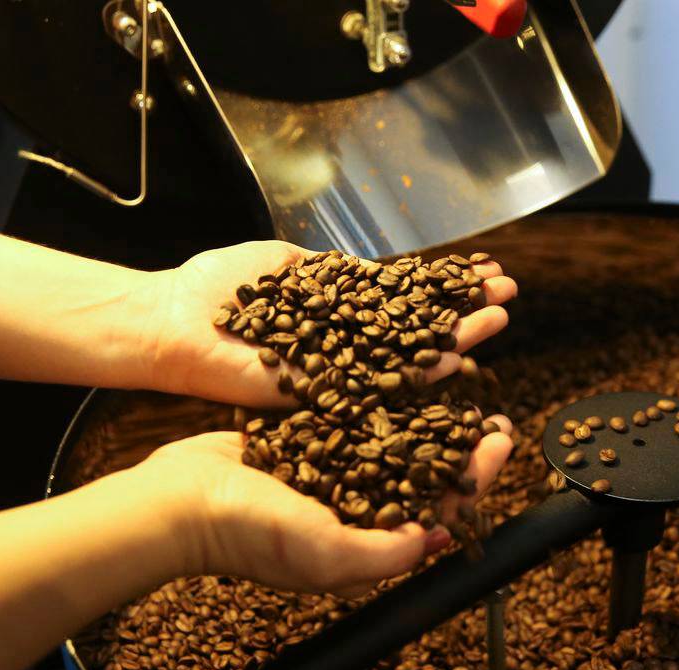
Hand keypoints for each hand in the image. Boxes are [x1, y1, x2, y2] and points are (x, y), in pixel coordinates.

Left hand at [133, 241, 517, 407]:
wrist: (170, 320)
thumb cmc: (217, 290)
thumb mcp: (284, 264)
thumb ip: (332, 272)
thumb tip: (373, 270)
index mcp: (337, 317)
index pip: (401, 301)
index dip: (441, 287)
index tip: (479, 270)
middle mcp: (345, 349)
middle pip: (416, 332)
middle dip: (462, 311)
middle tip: (508, 295)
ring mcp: (337, 374)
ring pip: (407, 362)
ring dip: (456, 340)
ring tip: (499, 318)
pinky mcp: (322, 397)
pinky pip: (377, 388)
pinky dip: (416, 375)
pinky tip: (456, 358)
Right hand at [139, 416, 513, 596]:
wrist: (174, 501)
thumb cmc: (245, 533)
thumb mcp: (324, 551)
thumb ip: (385, 552)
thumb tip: (439, 539)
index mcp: (364, 538)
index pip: (436, 509)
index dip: (474, 476)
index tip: (502, 441)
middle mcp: (351, 506)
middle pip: (421, 473)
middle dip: (460, 445)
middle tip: (492, 415)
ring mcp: (326, 471)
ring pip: (391, 441)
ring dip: (427, 417)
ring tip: (457, 388)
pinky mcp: (301, 440)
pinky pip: (351, 417)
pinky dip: (379, 398)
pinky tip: (401, 373)